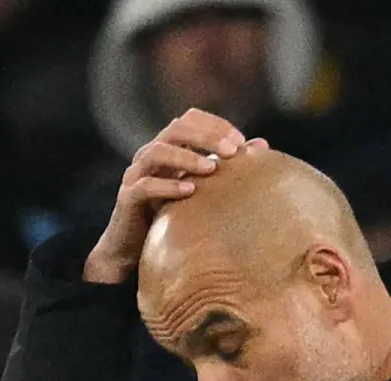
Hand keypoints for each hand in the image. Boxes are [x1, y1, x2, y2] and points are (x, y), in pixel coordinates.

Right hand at [83, 109, 265, 284]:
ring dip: (187, 157)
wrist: (133, 250)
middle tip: (232, 149)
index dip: (215, 125)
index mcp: (168, 148)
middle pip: (175, 128)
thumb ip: (225, 166)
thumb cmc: (171, 216)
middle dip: (206, 136)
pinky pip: (145, 186)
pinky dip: (168, 186)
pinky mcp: (128, 199)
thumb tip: (263, 146)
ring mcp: (136, 175)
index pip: (189, 120)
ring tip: (212, 168)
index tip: (241, 142)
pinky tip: (190, 191)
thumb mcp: (201, 189)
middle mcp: (149, 155)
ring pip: (157, 151)